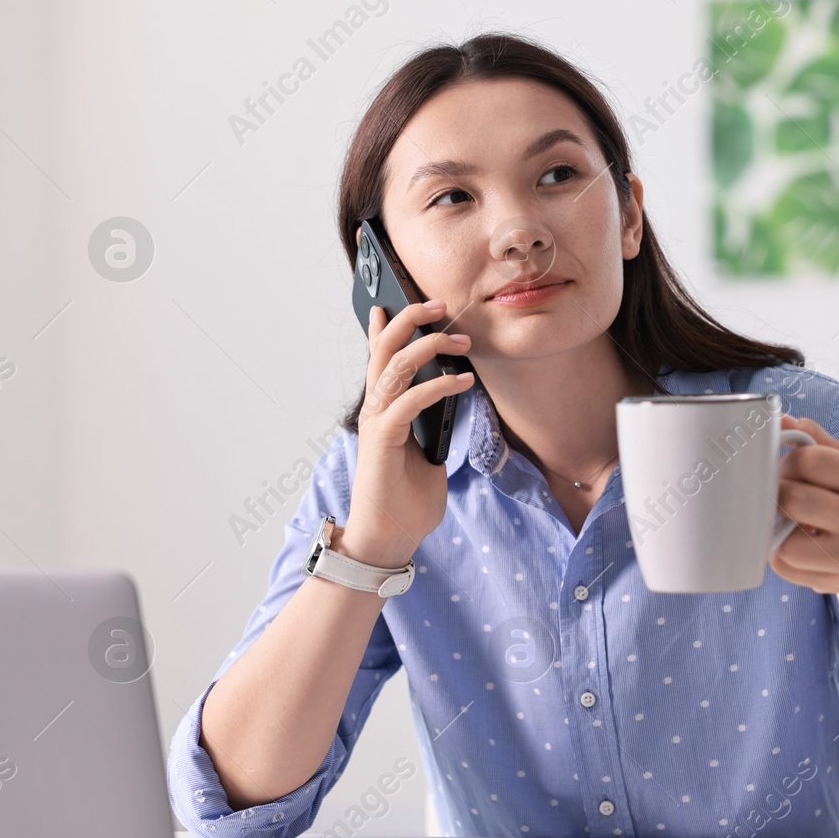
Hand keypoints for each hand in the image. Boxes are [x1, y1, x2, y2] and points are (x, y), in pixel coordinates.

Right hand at [340, 299, 472, 566]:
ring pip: (395, 365)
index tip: (398, 300)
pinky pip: (410, 401)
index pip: (380, 358)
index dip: (385, 327)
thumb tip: (452, 407)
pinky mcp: (383, 440)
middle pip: (384, 349)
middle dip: (411, 319)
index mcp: (383, 410)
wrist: (388, 538)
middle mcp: (375, 409)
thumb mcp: (428, 453)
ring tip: (463, 341)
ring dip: (430, 345)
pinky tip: (463, 382)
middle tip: (442, 305)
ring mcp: (376, 422)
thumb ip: (433, 427)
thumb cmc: (406, 500)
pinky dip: (439, 386)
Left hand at [768, 415, 838, 595]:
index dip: (786, 463)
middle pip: (794, 499)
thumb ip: (815, 442)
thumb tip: (784, 420)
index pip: (810, 459)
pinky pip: (783, 564)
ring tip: (790, 524)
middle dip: (777, 496)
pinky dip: (779, 553)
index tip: (786, 471)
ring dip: (777, 528)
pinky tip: (798, 547)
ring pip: (785, 538)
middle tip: (781, 497)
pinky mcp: (835, 582)